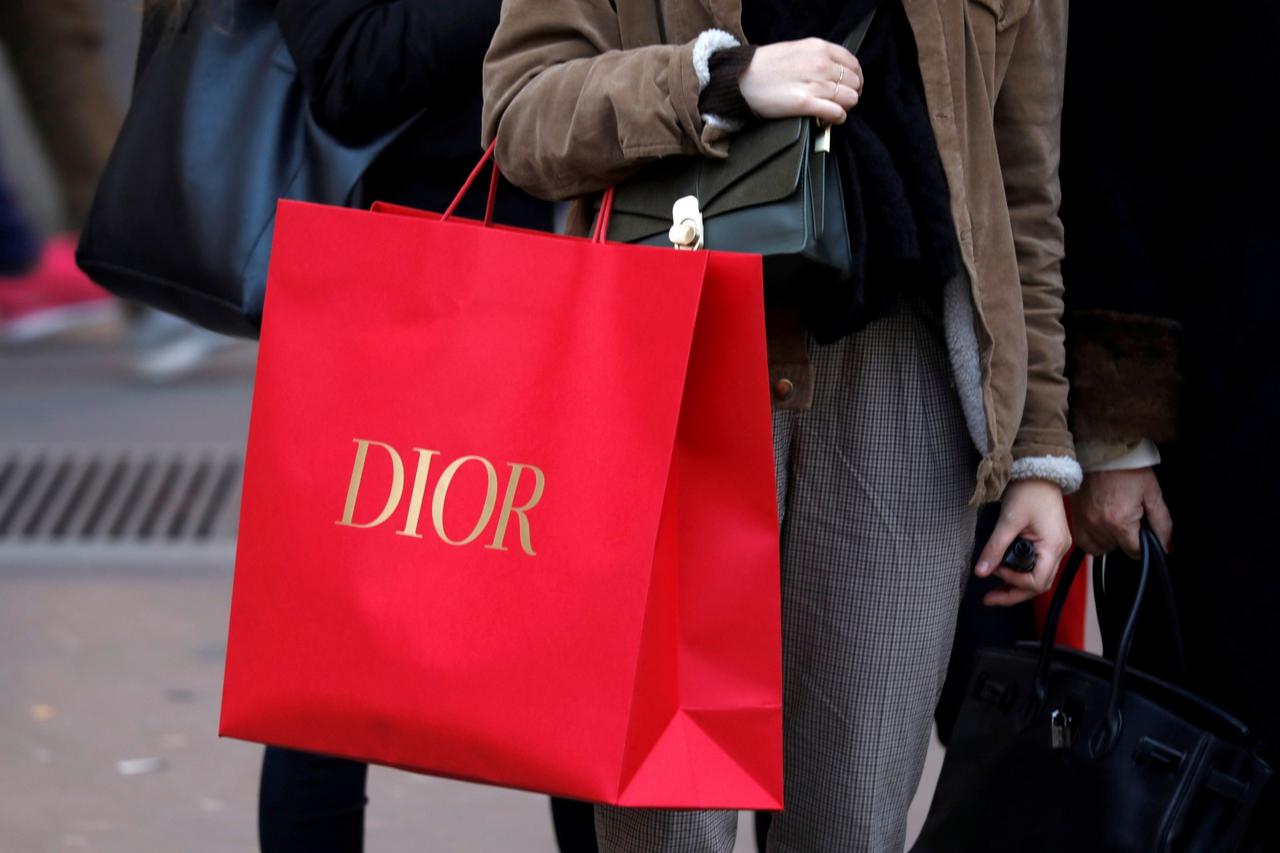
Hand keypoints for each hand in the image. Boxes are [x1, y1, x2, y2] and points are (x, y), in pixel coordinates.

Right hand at [739, 38, 863, 124]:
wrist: (741, 78)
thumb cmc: (765, 66)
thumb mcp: (797, 50)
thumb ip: (818, 57)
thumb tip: (835, 71)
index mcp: (819, 48)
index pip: (853, 64)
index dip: (856, 78)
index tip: (851, 86)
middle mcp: (820, 64)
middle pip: (854, 83)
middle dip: (850, 93)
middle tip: (840, 101)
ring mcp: (814, 84)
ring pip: (849, 98)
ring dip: (844, 107)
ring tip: (833, 110)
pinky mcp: (805, 104)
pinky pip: (836, 113)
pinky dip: (837, 118)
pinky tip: (830, 119)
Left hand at [976, 479, 1072, 606]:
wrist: (1039, 472)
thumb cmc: (1028, 492)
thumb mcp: (1008, 521)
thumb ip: (995, 548)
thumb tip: (981, 573)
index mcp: (1053, 547)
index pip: (1038, 582)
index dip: (1015, 583)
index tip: (995, 572)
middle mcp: (1059, 551)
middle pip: (1039, 584)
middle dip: (1014, 593)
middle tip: (989, 598)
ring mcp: (1055, 547)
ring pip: (1038, 577)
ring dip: (1016, 584)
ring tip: (994, 590)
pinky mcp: (1049, 542)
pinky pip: (1037, 566)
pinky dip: (1021, 572)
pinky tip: (1005, 572)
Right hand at [1069, 467, 1171, 558]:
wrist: (1102, 450)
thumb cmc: (1126, 468)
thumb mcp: (1152, 493)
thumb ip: (1162, 523)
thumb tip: (1167, 545)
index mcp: (1119, 522)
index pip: (1134, 551)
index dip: (1144, 544)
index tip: (1145, 534)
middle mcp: (1098, 525)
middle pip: (1117, 549)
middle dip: (1127, 540)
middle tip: (1132, 521)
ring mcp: (1084, 521)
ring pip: (1099, 548)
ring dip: (1109, 541)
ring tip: (1116, 524)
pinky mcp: (1075, 516)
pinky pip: (1083, 541)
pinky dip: (1092, 539)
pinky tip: (1101, 528)